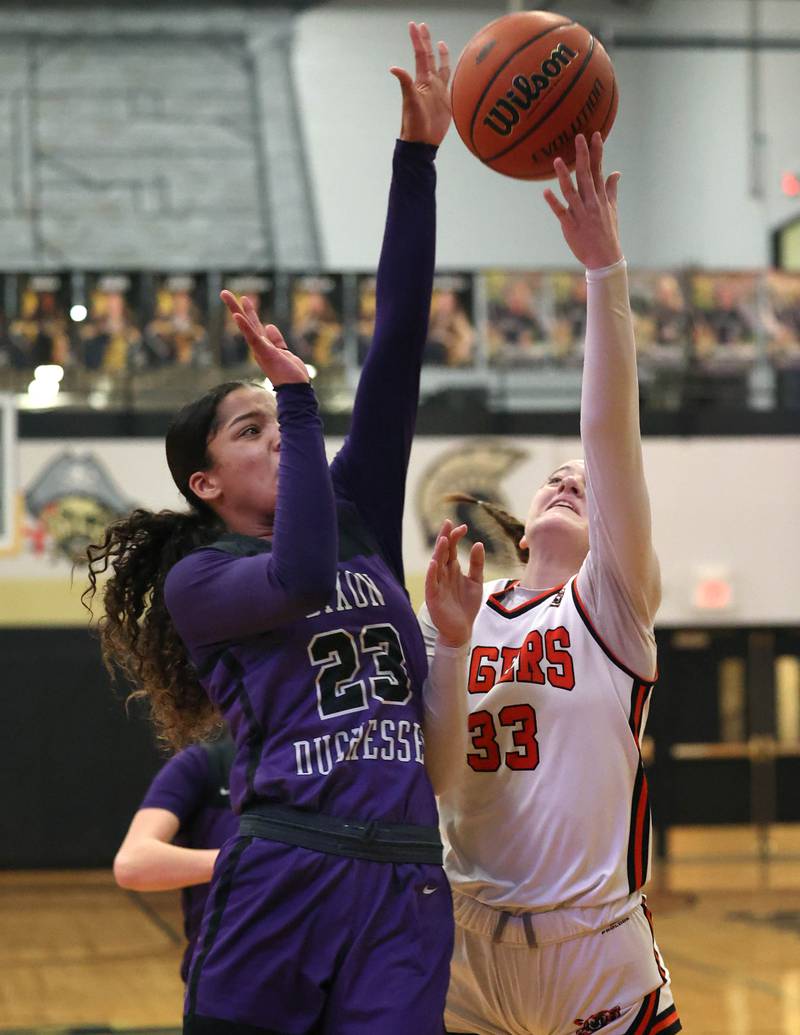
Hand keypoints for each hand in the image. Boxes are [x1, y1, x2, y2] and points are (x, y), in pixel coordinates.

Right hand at [220, 290, 308, 385]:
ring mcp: (260, 349)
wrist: (296, 389)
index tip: (244, 298)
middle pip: (246, 322)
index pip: (254, 325)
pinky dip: (245, 327)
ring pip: (245, 326)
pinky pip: (252, 337)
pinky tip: (237, 316)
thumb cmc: (291, 374)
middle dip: (235, 307)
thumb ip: (276, 340)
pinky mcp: (264, 352)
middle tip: (224, 292)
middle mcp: (259, 346)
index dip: (249, 312)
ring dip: (235, 310)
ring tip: (226, 295)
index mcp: (263, 345)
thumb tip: (269, 326)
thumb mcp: (283, 352)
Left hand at [390, 22, 451, 146]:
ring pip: (441, 68)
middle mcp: (430, 83)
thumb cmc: (414, 123)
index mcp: (421, 81)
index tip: (414, 25)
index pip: (420, 55)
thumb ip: (405, 83)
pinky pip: (451, 83)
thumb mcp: (410, 101)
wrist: (424, 141)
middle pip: (428, 57)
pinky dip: (453, 74)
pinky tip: (456, 68)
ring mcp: (438, 91)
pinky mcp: (446, 101)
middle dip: (426, 42)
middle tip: (423, 26)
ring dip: (440, 56)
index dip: (417, 40)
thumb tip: (393, 67)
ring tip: (440, 43)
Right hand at [425, 520, 484, 648]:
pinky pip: (432, 583)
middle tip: (448, 523)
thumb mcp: (476, 582)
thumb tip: (478, 543)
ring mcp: (437, 585)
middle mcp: (443, 574)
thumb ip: (477, 564)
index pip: (451, 548)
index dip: (455, 537)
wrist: (461, 630)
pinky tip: (434, 563)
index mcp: (452, 569)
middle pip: (442, 553)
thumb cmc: (466, 606)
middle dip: (445, 538)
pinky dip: (432, 574)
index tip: (464, 526)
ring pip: (436, 565)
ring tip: (443, 540)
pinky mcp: (434, 597)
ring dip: (438, 553)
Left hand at [543, 132, 622, 270]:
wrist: (605, 258)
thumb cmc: (608, 233)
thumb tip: (616, 172)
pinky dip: (553, 202)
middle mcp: (591, 203)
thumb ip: (611, 190)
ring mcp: (581, 214)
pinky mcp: (570, 226)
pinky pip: (561, 212)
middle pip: (586, 175)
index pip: (599, 170)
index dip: (597, 152)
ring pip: (571, 192)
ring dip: (564, 176)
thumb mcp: (612, 210)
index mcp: (601, 198)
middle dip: (583, 156)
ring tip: (557, 161)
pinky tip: (545, 191)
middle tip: (578, 137)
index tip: (595, 135)